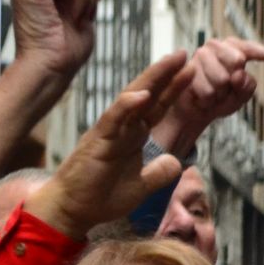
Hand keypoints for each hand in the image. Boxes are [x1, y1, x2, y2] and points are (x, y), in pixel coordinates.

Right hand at [26, 51, 192, 239]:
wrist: (73, 211)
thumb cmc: (100, 198)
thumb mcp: (141, 187)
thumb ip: (159, 173)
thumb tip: (177, 161)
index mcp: (132, 137)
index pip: (157, 107)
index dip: (174, 89)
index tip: (191, 70)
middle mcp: (122, 129)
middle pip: (148, 96)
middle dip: (166, 74)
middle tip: (184, 53)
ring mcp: (109, 132)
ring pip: (132, 99)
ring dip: (152, 79)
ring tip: (170, 61)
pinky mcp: (97, 141)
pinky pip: (113, 119)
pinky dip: (127, 106)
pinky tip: (143, 94)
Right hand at [150, 37, 263, 157]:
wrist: (195, 112)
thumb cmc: (220, 99)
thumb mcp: (241, 95)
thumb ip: (247, 85)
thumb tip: (238, 74)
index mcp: (230, 49)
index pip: (246, 47)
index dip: (260, 52)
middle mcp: (214, 48)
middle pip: (237, 60)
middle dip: (235, 81)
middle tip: (226, 88)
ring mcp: (198, 57)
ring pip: (222, 79)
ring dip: (220, 93)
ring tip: (214, 94)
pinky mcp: (186, 71)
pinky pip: (207, 91)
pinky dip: (208, 100)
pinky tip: (202, 98)